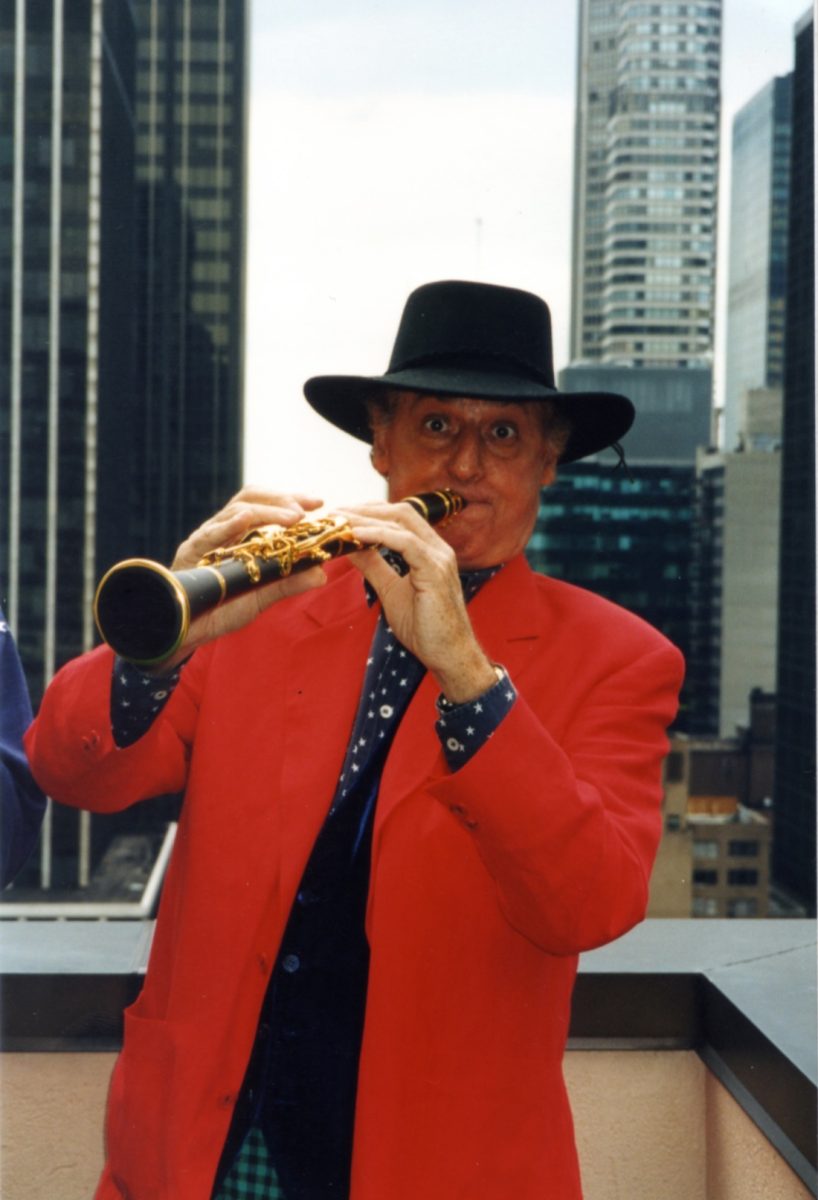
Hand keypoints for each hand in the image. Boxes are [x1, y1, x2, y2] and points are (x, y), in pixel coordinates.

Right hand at [148, 488, 326, 671]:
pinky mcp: (190, 553)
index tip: (318, 503)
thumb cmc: (223, 608)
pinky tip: (246, 520)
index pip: (265, 504)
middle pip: (250, 498)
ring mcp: (206, 538)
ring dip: (267, 512)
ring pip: (235, 511)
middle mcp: (223, 530)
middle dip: (280, 499)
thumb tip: (321, 573)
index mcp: (240, 534)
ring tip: (291, 518)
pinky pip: (209, 534)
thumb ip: (288, 583)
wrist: (188, 631)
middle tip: (305, 510)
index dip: (290, 499)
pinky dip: (228, 525)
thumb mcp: (261, 596)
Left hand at [340, 501, 496, 703]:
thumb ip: (374, 566)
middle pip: (399, 511)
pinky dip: (378, 535)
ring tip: (340, 520)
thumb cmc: (425, 628)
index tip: (342, 514)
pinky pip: (405, 543)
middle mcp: (437, 548)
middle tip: (335, 512)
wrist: (449, 655)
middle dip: (365, 508)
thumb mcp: (390, 590)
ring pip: (401, 522)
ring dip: (366, 518)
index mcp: (429, 550)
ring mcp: (439, 557)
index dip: (370, 511)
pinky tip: (356, 534)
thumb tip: (351, 546)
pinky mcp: (435, 571)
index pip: (399, 517)